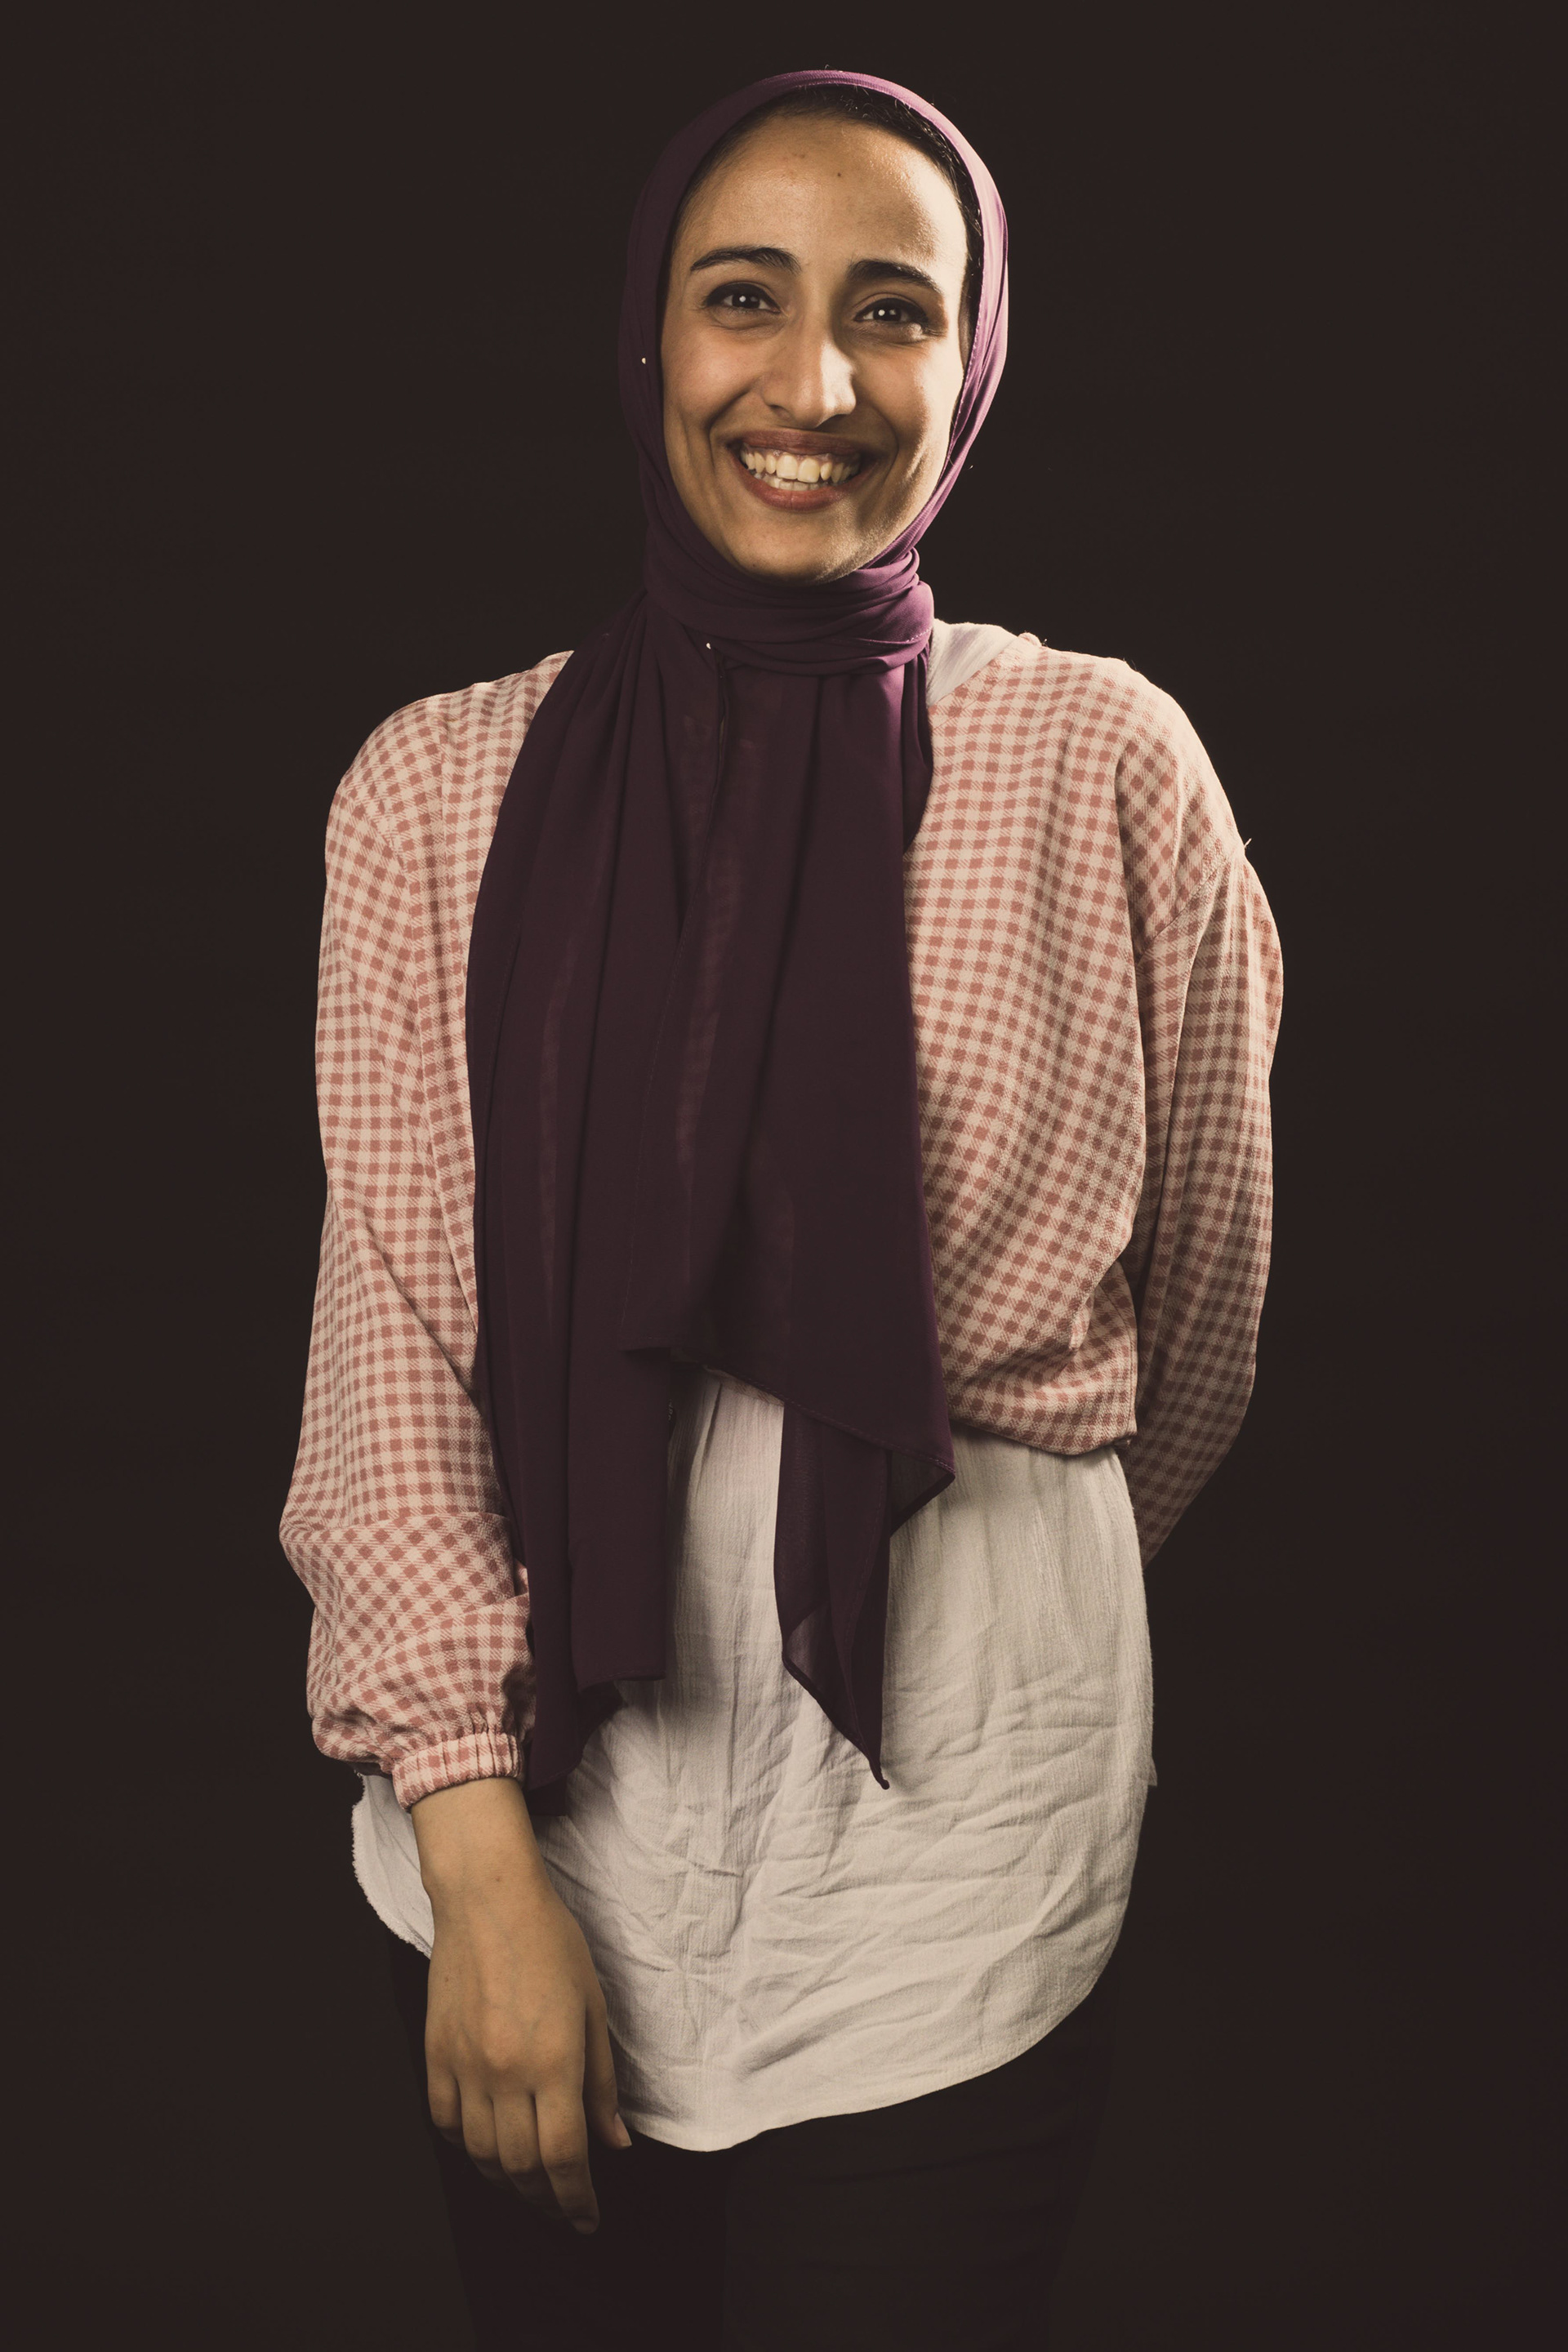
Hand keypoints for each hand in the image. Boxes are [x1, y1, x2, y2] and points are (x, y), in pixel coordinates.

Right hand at [411, 1777, 630, 2232]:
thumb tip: (615, 2142)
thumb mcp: (594, 2007)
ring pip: (481, 2154)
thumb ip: (602, 2082)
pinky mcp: (436, 2054)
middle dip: (546, 2201)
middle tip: (562, 2212)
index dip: (577, 2200)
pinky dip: (466, 2147)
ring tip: (529, 2188)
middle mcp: (506, 2072)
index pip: (565, 2157)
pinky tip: (485, 2150)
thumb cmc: (550, 1941)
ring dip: (507, 2183)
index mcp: (553, 2061)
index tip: (587, 2219)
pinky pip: (446, 2123)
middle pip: (522, 2167)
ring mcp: (465, 2066)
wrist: (488, 1899)